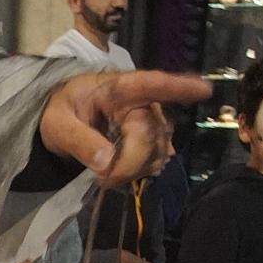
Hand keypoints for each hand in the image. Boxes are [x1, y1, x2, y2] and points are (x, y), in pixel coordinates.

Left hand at [41, 70, 210, 186]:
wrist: (63, 121)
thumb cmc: (60, 112)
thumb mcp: (58, 124)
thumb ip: (79, 141)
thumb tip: (106, 163)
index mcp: (117, 88)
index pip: (151, 84)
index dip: (178, 87)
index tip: (204, 90)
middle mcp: (140, 101)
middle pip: (151, 134)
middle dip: (130, 161)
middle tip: (102, 178)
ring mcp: (149, 121)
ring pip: (158, 150)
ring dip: (134, 169)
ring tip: (106, 173)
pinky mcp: (151, 140)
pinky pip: (157, 160)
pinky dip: (140, 171)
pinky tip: (123, 171)